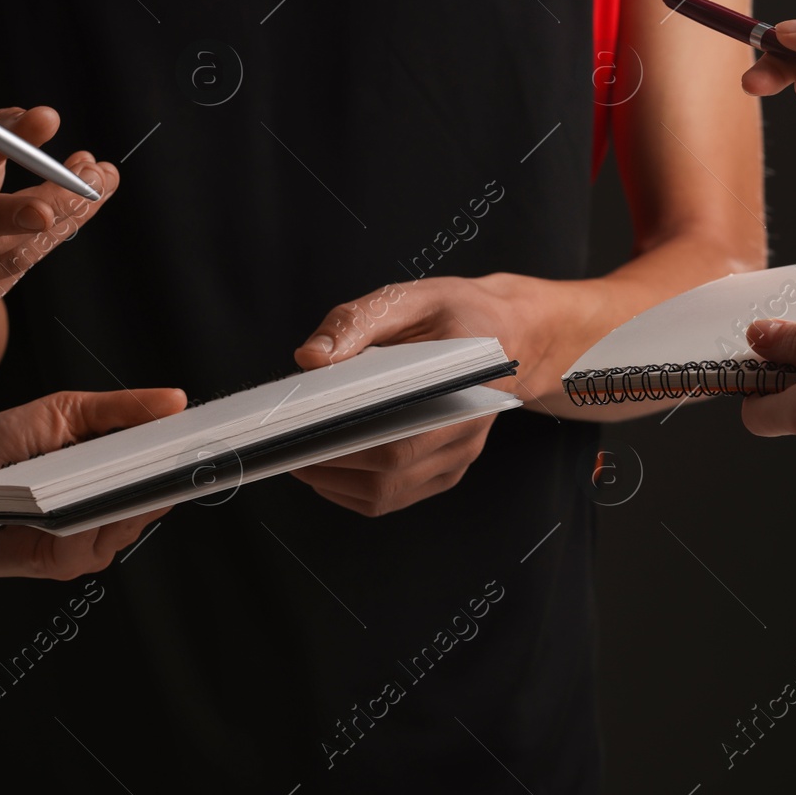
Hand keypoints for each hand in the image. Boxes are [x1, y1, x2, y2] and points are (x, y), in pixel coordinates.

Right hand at [0, 105, 118, 316]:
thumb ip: (1, 132)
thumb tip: (47, 118)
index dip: (0, 213)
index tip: (50, 204)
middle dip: (52, 211)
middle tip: (97, 178)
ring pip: (8, 262)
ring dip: (62, 223)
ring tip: (92, 184)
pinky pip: (11, 276)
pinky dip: (46, 242)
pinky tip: (63, 214)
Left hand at [0, 387, 187, 577]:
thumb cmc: (0, 446)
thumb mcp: (67, 411)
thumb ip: (122, 409)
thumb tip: (176, 400)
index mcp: (114, 475)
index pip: (165, 470)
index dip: (188, 459)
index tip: (211, 440)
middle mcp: (107, 512)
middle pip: (155, 499)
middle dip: (164, 477)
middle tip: (176, 453)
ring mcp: (89, 542)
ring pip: (127, 525)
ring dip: (120, 500)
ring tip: (111, 473)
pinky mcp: (62, 563)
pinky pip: (90, 545)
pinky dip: (84, 524)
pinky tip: (70, 506)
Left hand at [289, 273, 557, 515]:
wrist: (509, 335)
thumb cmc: (458, 314)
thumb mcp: (410, 298)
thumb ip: (358, 322)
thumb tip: (311, 358)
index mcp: (462, 382)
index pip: (399, 433)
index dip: (345, 442)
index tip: (301, 432)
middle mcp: (466, 428)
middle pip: (389, 470)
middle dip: (328, 464)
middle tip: (286, 446)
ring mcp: (459, 455)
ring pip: (389, 492)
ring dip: (336, 483)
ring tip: (300, 457)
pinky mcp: (448, 470)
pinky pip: (396, 496)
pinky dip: (353, 491)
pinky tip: (328, 469)